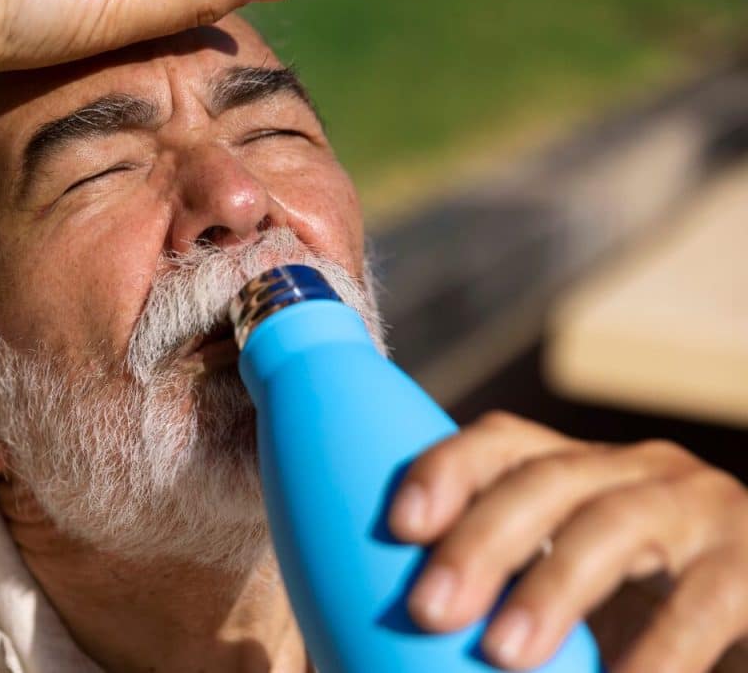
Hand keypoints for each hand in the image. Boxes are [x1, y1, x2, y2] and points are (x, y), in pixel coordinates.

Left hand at [388, 411, 747, 671]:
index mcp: (577, 470)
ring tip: (501, 654)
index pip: (501, 443)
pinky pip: (701, 601)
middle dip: (480, 541)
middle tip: (427, 610)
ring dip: (551, 589)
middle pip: (544, 481)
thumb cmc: (642, 618)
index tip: (399, 526)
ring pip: (612, 526)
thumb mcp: (571, 592)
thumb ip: (501, 593)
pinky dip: (655, 652)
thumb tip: (393, 632)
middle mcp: (636, 471)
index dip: (446, 471)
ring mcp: (701, 507)